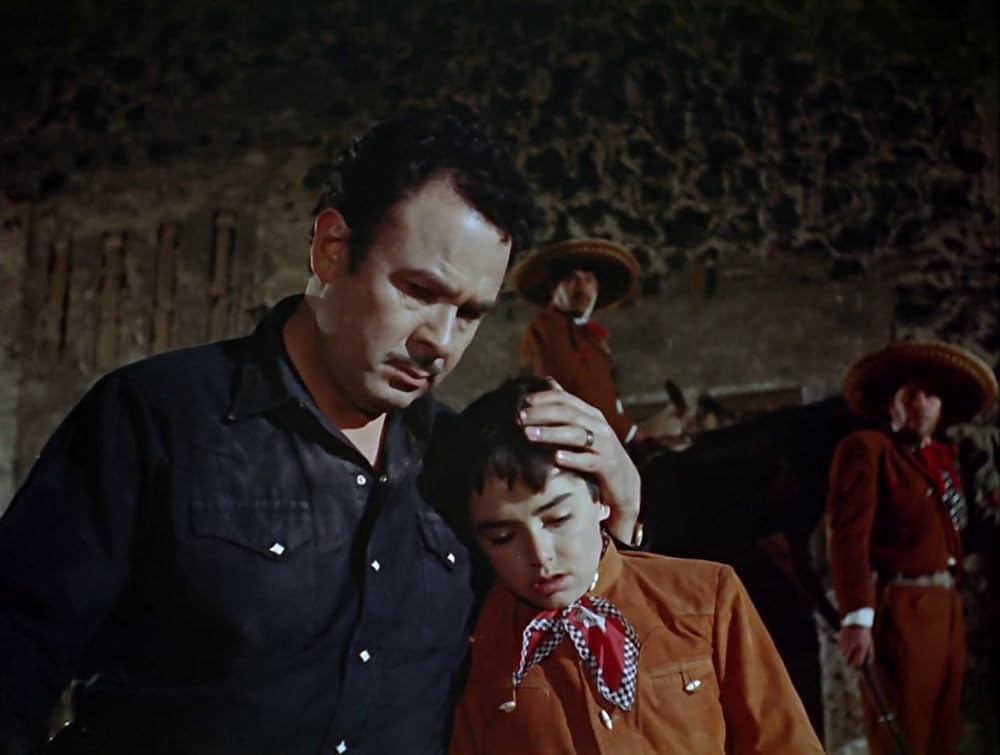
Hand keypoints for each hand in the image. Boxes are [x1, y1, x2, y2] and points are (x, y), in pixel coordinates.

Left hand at [518, 381, 640, 543]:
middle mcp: (599, 426)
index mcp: (591, 414)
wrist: (624, 483)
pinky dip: (573, 458)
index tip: (522, 401)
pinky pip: (589, 460)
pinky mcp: (607, 466)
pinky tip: (556, 458)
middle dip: (542, 414)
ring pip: (576, 434)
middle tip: (519, 418)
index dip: (544, 398)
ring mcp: (604, 445)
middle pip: (568, 413)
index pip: (566, 399)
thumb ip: (567, 408)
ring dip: (551, 433)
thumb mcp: (583, 429)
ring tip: (529, 435)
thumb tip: (548, 382)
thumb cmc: (596, 454)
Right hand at [838, 625, 873, 667]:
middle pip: (847, 660)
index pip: (857, 663)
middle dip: (849, 662)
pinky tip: (846, 646)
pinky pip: (840, 648)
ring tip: (849, 652)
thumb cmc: (865, 633)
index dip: (857, 666)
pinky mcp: (841, 638)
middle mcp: (853, 646)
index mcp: (862, 648)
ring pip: (843, 655)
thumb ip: (870, 654)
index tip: (857, 666)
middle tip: (851, 661)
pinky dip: (842, 649)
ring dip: (846, 655)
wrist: (857, 621)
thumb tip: (870, 664)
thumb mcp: (871, 643)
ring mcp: (846, 642)